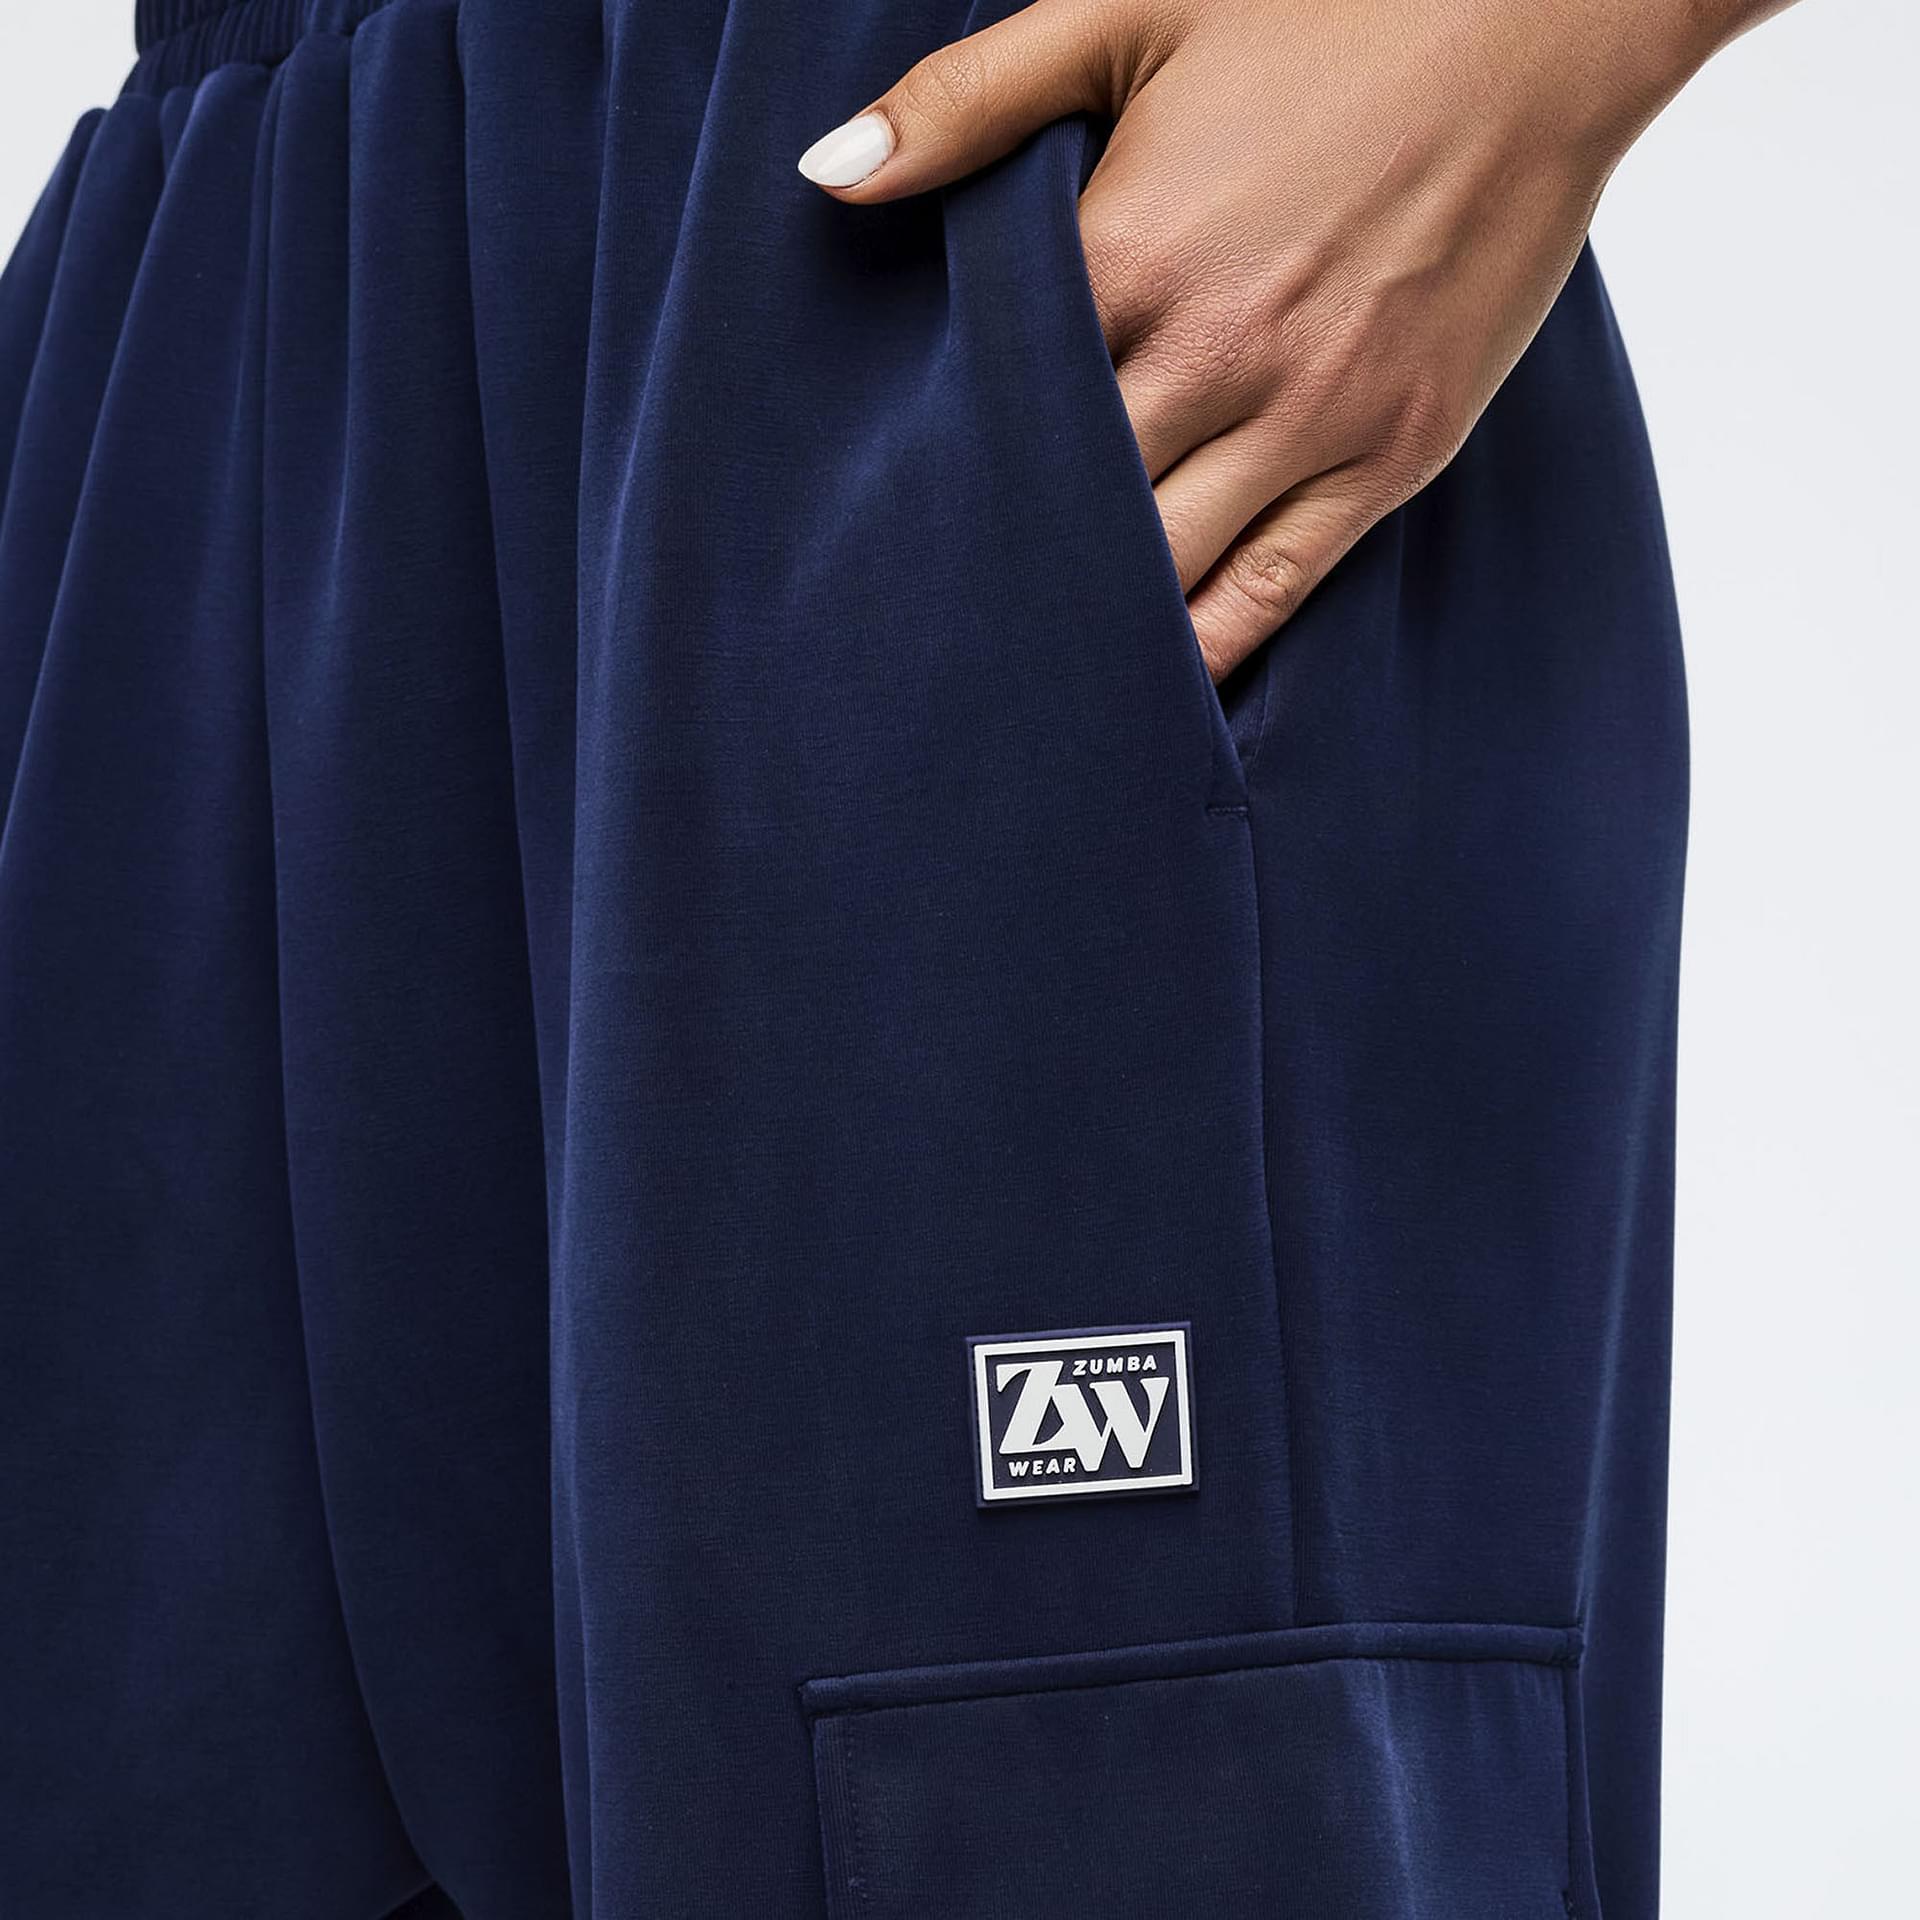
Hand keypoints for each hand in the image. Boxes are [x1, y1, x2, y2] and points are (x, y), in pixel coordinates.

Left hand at [799, 0, 1718, 680]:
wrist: (1547, 13)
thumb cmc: (1331, 2)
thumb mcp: (1129, 8)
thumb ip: (971, 101)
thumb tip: (830, 179)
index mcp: (1127, 254)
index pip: (997, 414)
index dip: (942, 475)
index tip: (894, 524)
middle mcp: (1211, 357)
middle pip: (1070, 514)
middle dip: (1004, 574)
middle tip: (937, 634)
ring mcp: (1309, 418)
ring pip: (1165, 574)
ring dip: (1093, 633)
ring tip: (1027, 692)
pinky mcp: (1390, 456)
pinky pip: (1279, 590)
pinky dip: (1211, 651)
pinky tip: (1158, 701)